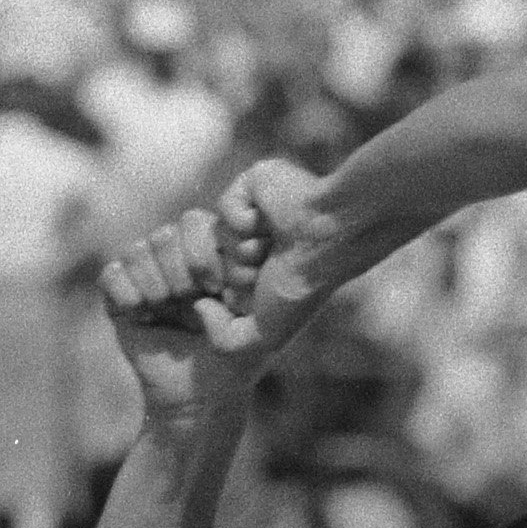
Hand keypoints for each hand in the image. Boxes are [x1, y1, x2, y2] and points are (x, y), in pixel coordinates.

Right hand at [100, 209, 266, 423]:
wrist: (196, 399)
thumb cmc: (231, 365)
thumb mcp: (253, 336)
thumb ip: (247, 308)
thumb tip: (202, 299)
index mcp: (215, 257)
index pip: (197, 225)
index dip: (202, 252)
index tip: (217, 289)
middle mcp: (180, 261)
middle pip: (166, 235)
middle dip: (177, 271)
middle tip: (188, 302)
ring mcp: (149, 276)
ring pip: (138, 251)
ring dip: (152, 284)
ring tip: (164, 311)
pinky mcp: (121, 297)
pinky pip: (111, 274)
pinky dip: (124, 293)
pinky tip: (141, 315)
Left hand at [217, 157, 330, 356]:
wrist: (327, 240)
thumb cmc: (302, 288)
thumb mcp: (266, 334)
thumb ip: (225, 341)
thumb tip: (198, 307)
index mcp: (250, 277)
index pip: (211, 293)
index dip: (236, 297)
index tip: (268, 291)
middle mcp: (245, 247)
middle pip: (209, 267)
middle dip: (239, 273)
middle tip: (274, 264)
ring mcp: (245, 216)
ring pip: (215, 238)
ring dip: (247, 248)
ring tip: (276, 242)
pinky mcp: (246, 187)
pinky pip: (223, 211)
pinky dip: (246, 221)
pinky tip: (271, 220)